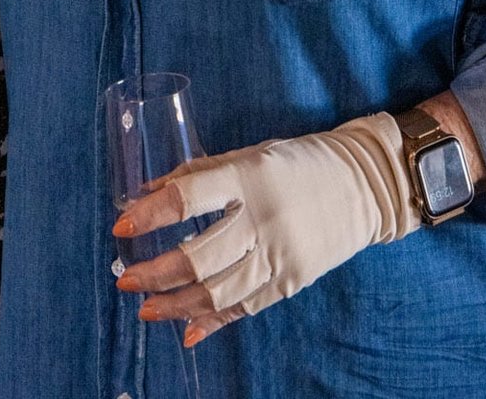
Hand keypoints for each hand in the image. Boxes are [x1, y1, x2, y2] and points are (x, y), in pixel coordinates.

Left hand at [114, 113, 418, 344]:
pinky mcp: (292, 281)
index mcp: (247, 177)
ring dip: (177, 305)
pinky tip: (188, 330)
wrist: (364, 185)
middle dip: (156, 272)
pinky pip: (246, 307)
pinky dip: (214, 321)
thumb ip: (200, 173)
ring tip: (147, 309)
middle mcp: (262, 219)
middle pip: (199, 255)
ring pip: (218, 291)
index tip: (121, 226)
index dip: (151, 214)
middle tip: (126, 280)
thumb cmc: (298, 162)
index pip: (188, 197)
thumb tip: (148, 191)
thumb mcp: (249, 154)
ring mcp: (279, 255)